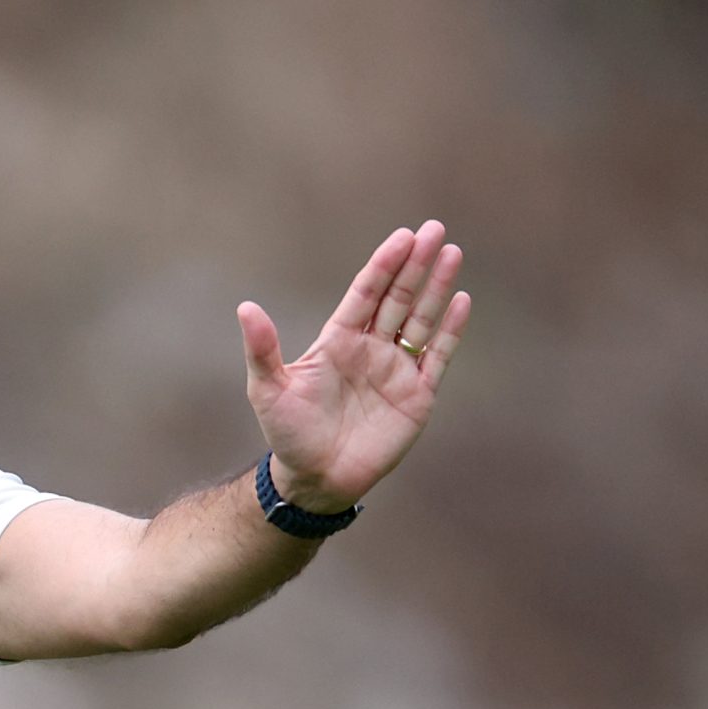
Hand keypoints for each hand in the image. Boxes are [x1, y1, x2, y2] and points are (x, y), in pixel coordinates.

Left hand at [237, 220, 470, 513]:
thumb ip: (262, 349)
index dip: (384, 264)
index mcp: (339, 340)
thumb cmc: (289, 433)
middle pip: (398, 297)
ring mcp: (396, 370)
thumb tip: (246, 307)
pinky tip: (461, 302)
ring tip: (452, 253)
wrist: (316, 479)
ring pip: (421, 320)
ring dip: (436, 288)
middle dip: (416, 264)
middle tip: (434, 230)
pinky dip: (449, 331)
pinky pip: (437, 357)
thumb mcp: (268, 389)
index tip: (402, 237)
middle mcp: (371, 348)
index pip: (366, 293)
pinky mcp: (416, 396)